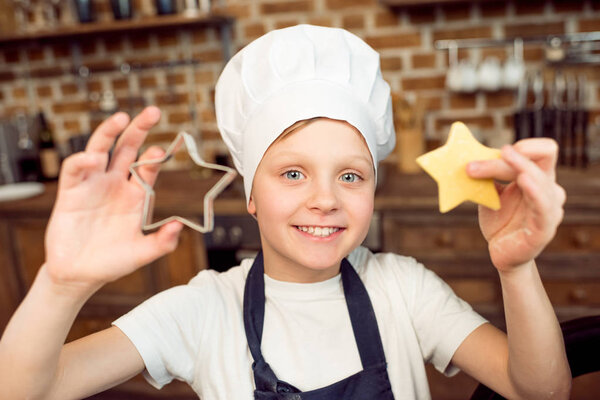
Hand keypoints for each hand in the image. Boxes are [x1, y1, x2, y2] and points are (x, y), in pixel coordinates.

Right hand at [44, 106, 182, 293]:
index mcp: (135, 195)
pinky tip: (91, 158)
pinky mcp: (71, 192)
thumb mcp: (141, 253)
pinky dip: (81, 161)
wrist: (79, 274)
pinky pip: (75, 169)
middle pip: (126, 148)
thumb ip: (162, 242)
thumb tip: (179, 226)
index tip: (162, 151)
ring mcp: (93, 185)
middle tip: (153, 112)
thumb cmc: (112, 262)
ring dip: (109, 132)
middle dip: (138, 129)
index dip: (154, 157)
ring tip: (121, 118)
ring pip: (100, 149)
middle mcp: (115, 184)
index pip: (147, 168)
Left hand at [466, 139, 565, 271]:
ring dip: (510, 170)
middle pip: (538, 162)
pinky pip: (543, 207)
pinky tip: (523, 180)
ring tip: (482, 168)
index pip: (544, 151)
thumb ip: (484, 176)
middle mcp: (550, 190)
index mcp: (539, 178)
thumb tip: (464, 155)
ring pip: (540, 181)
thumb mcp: (490, 193)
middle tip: (472, 165)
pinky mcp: (545, 228)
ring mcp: (550, 209)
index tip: (501, 149)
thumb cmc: (499, 220)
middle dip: (507, 160)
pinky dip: (534, 191)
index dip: (527, 146)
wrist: (501, 252)